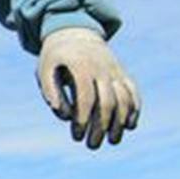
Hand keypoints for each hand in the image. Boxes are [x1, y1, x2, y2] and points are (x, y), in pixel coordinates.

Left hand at [37, 27, 139, 148]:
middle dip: (101, 127)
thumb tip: (63, 115)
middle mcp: (102, 68)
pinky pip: (133, 91)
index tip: (77, 136)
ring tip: (113, 141)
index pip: (86, 98)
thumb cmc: (56, 57)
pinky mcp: (122, 73)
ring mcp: (115, 70)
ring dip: (121, 122)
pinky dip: (135, 108)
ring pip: (124, 98)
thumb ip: (50, 91)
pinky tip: (130, 126)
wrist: (75, 33)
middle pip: (107, 102)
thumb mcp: (45, 69)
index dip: (83, 119)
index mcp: (81, 66)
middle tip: (92, 145)